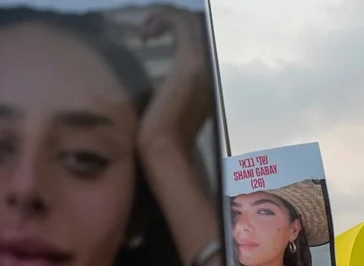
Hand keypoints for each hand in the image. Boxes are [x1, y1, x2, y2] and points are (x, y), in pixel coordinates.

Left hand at [138, 6, 213, 154]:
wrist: (165, 149)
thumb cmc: (163, 134)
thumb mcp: (172, 101)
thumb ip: (175, 84)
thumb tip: (164, 75)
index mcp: (214, 78)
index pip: (204, 38)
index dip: (179, 29)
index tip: (157, 35)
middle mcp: (216, 68)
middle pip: (199, 26)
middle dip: (173, 20)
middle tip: (150, 29)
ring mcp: (206, 64)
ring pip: (190, 21)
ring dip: (166, 18)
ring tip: (147, 30)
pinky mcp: (191, 63)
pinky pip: (180, 23)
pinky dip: (162, 19)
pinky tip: (147, 34)